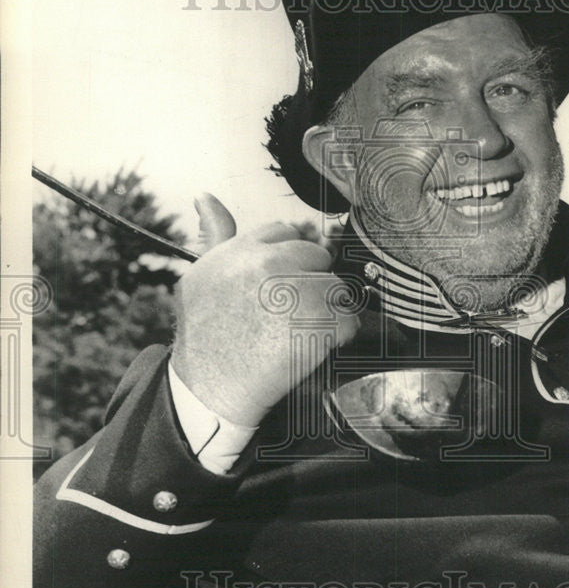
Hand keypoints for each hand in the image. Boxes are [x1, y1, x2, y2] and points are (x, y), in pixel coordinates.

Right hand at [172, 193, 358, 425]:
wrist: (209, 389)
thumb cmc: (203, 337)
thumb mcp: (199, 277)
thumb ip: (213, 235)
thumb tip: (205, 197)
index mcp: (245, 249)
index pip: (286, 235)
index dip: (287, 262)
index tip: (279, 287)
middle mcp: (271, 265)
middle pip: (316, 258)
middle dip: (310, 283)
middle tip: (289, 315)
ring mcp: (297, 294)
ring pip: (336, 288)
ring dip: (326, 311)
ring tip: (299, 334)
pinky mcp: (319, 326)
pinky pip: (349, 320)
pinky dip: (339, 337)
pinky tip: (314, 349)